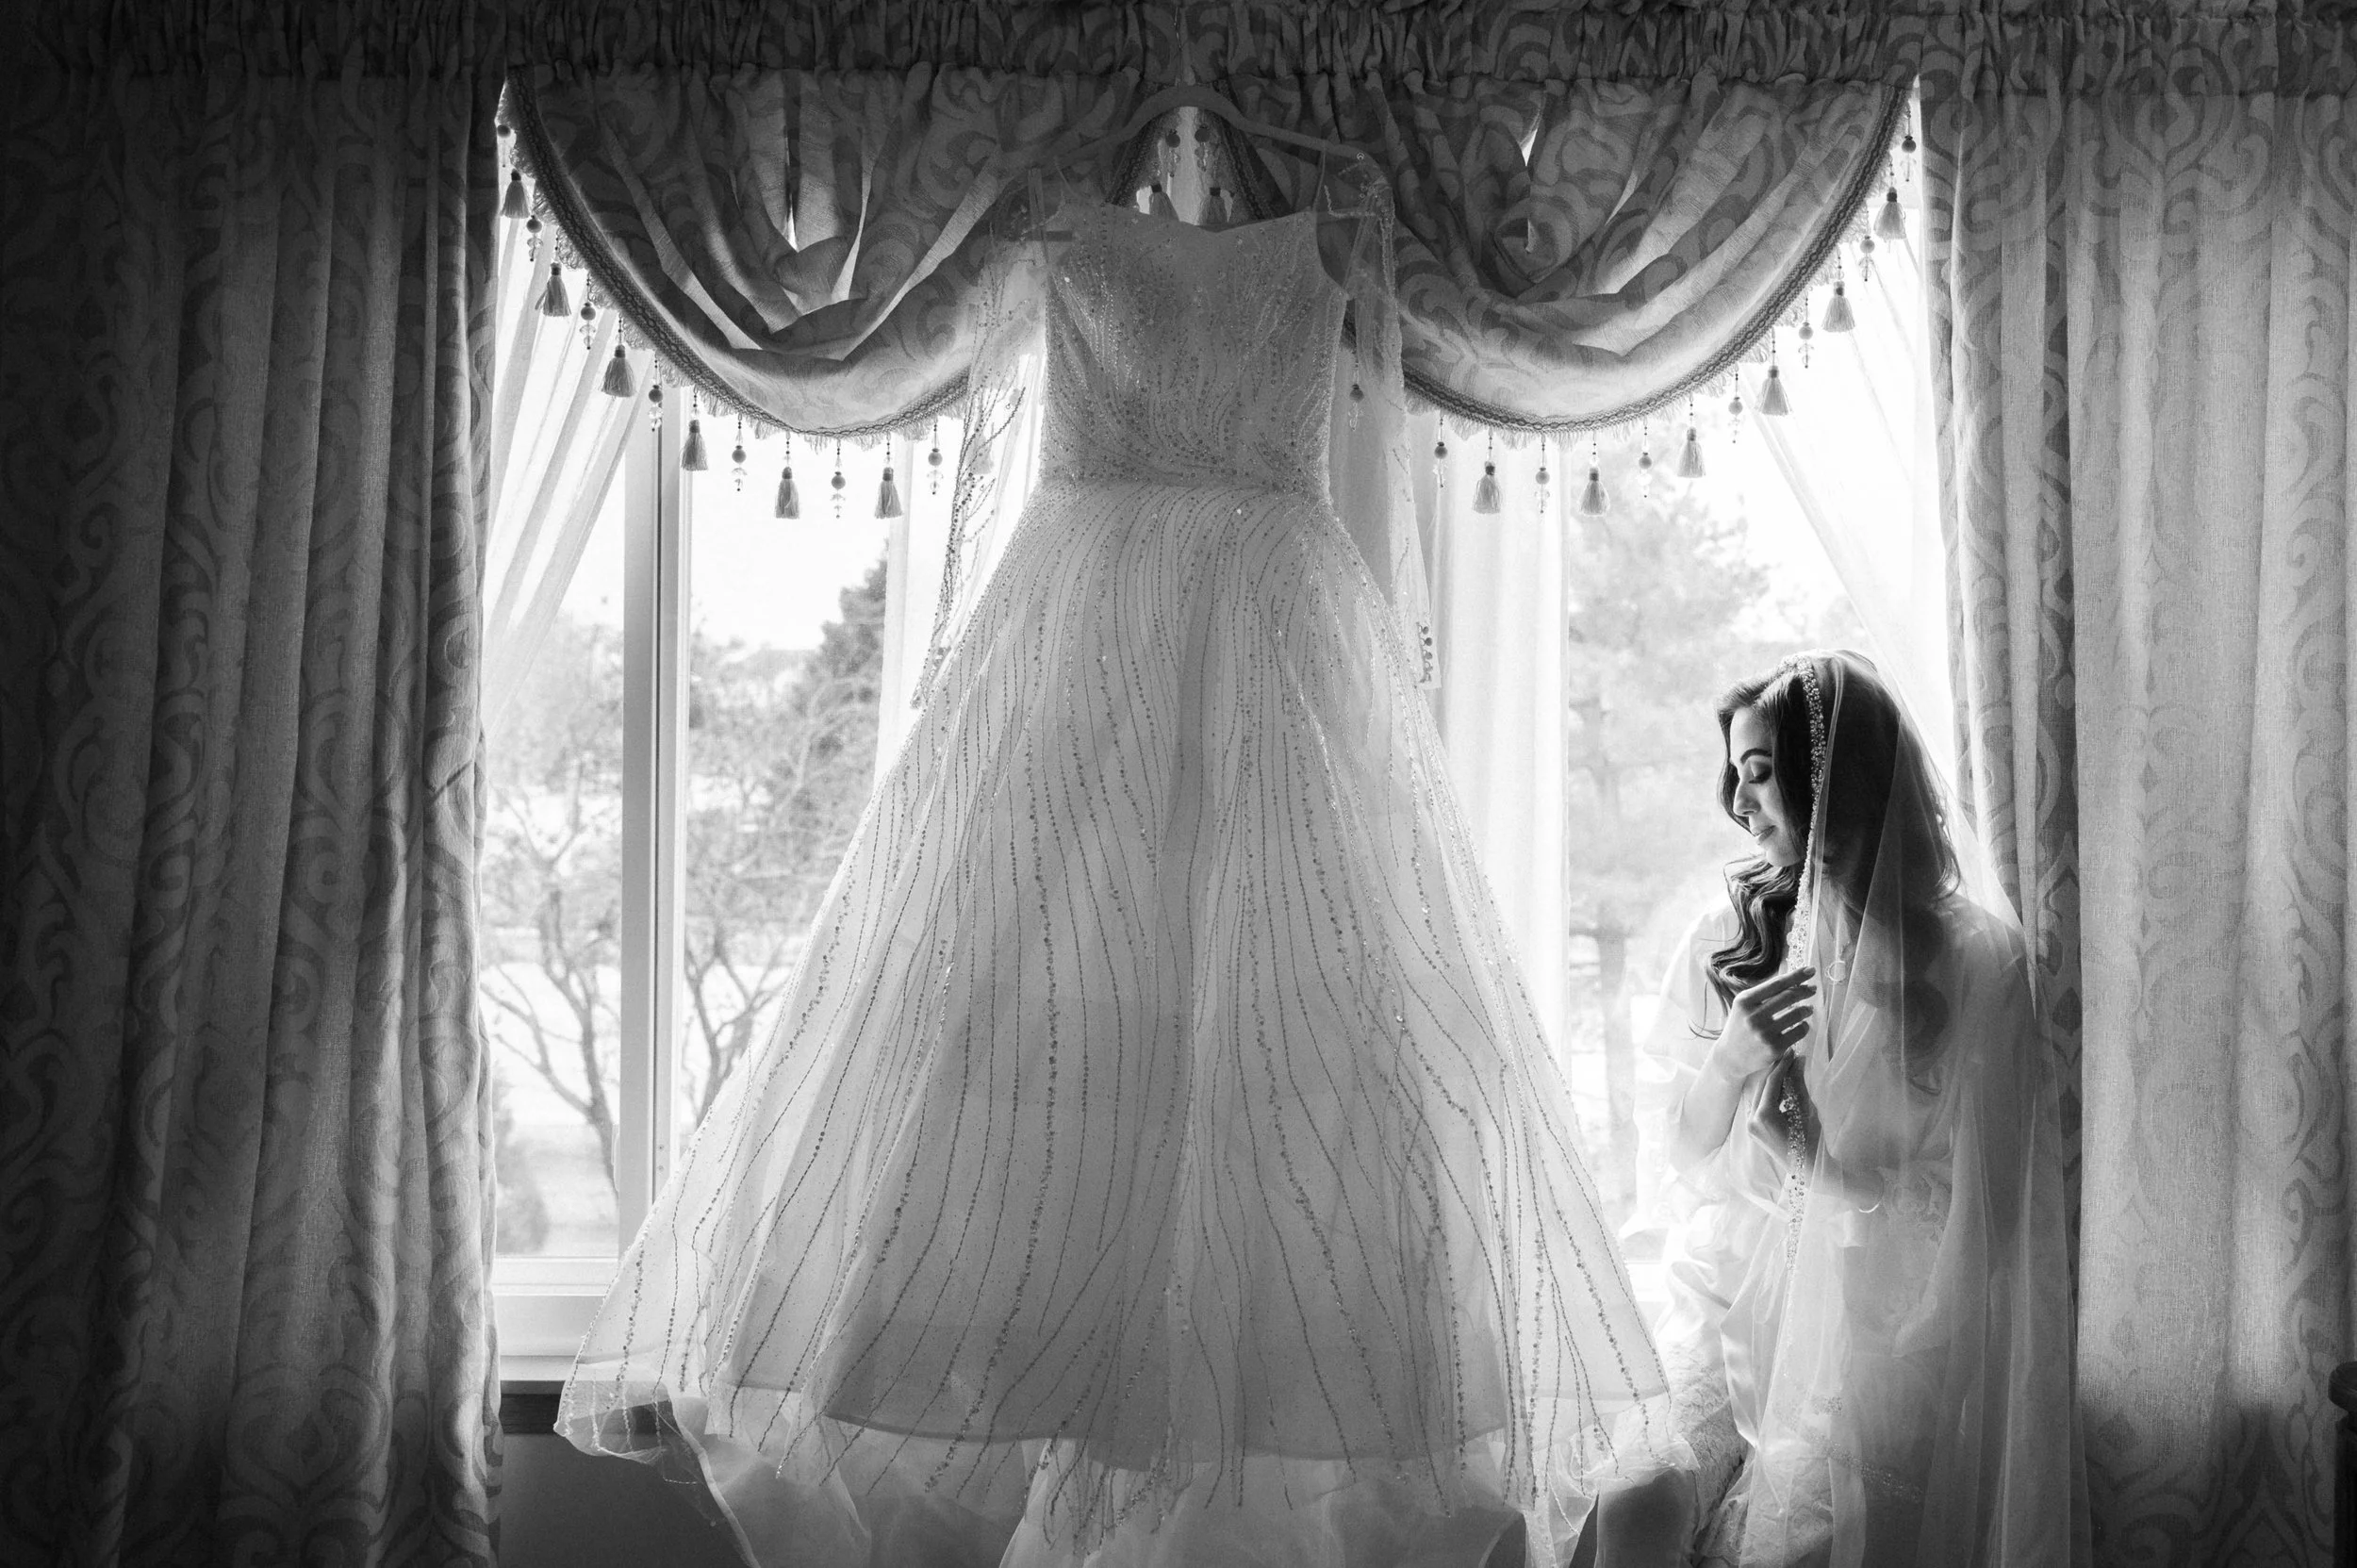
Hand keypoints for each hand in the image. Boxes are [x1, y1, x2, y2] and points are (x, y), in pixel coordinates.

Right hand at [1707, 966, 1815, 1083]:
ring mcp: (1763, 1033)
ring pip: (1796, 1015)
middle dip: (1805, 990)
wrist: (1730, 1056)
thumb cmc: (1741, 1026)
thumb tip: (1794, 981)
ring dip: (1806, 1010)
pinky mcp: (1773, 1048)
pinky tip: (1803, 1025)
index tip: (1810, 970)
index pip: (1776, 984)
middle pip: (1788, 996)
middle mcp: (1753, 1016)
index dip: (1796, 976)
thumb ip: (1764, 994)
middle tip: (1813, 989)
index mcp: (1745, 1001)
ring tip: (1808, 1009)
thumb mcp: (1745, 1006)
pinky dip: (1804, 1027)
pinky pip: (1798, 1032)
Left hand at [1749, 1051, 1817, 1164]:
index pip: (1772, 1083)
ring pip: (1759, 1095)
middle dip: (1776, 1071)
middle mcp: (1752, 1120)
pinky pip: (1759, 1105)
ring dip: (1772, 1082)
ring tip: (1786, 1068)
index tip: (1792, 1053)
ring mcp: (1750, 1126)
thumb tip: (1799, 1062)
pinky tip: (1781, 1086)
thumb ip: (1799, 1086)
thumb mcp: (1807, 1111)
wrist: (1807, 1169)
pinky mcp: (1753, 1129)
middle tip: (1789, 1057)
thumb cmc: (1811, 1141)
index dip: (1783, 1066)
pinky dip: (1769, 1095)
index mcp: (1764, 1116)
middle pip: (1763, 1087)